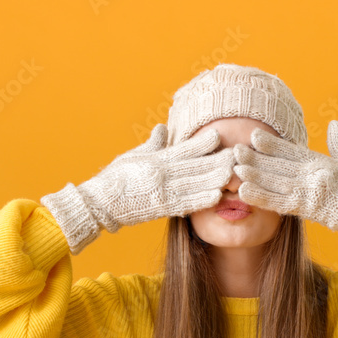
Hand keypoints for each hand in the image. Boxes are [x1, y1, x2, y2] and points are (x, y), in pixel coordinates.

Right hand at [41, 124, 234, 253]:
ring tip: (233, 173)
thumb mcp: (132, 156)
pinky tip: (217, 195)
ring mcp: (162, 193)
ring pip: (195, 184)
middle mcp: (161, 175)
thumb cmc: (114, 178)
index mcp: (155, 160)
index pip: (182, 148)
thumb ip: (152, 145)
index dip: (201, 141)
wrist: (99, 204)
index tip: (218, 134)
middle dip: (217, 160)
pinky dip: (202, 199)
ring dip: (216, 179)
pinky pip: (185, 204)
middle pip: (195, 166)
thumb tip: (163, 128)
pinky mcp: (162, 209)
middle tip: (237, 154)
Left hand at [232, 120, 337, 266]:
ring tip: (235, 168)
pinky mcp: (306, 208)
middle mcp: (311, 173)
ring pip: (274, 181)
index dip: (271, 143)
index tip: (254, 135)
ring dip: (253, 175)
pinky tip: (244, 192)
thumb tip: (335, 124)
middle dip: (255, 157)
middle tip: (235, 150)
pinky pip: (278, 203)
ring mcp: (308, 190)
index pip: (290, 150)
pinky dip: (260, 197)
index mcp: (320, 161)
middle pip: (277, 164)